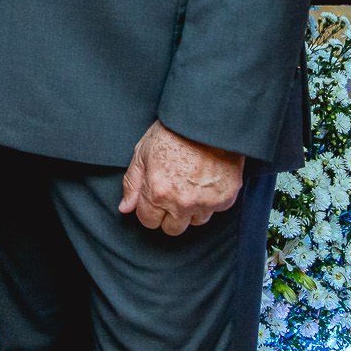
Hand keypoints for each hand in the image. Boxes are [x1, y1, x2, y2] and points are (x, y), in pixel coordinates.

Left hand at [118, 121, 244, 235]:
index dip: (149, 209)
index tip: (155, 197)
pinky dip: (210, 200)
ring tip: (191, 184)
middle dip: (169, 214)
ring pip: (195, 221)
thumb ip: (132, 184)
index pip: (148, 222)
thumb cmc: (173, 132)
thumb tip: (125, 208)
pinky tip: (206, 181)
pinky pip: (215, 211)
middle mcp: (182, 203)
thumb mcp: (142, 153)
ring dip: (191, 209)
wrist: (207, 121)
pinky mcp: (226, 199)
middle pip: (172, 229)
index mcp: (158, 192)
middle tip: (173, 192)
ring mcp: (206, 203)